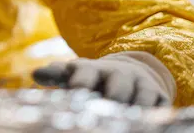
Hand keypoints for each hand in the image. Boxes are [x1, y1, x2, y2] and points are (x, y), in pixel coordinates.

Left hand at [32, 52, 174, 106]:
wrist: (132, 70)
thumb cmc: (93, 78)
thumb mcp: (74, 73)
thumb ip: (56, 74)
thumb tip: (35, 74)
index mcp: (91, 69)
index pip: (85, 73)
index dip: (81, 82)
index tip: (77, 90)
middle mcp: (117, 74)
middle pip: (116, 89)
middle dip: (112, 98)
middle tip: (106, 105)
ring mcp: (139, 83)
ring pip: (137, 100)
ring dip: (131, 110)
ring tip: (121, 118)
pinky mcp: (157, 94)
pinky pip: (156, 107)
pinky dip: (149, 116)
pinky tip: (140, 123)